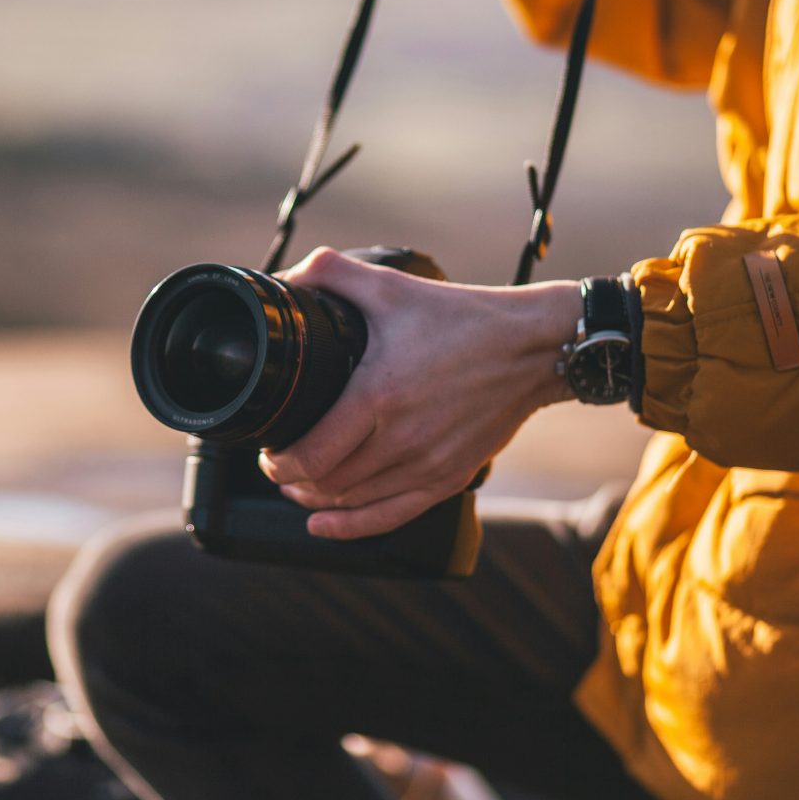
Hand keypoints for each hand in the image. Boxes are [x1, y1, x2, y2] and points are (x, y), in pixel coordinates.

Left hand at [257, 247, 580, 539]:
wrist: (531, 347)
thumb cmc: (462, 318)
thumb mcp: (391, 287)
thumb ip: (331, 273)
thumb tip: (286, 276)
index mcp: (378, 396)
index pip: (310, 454)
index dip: (277, 461)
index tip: (267, 451)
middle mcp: (401, 439)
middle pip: (326, 484)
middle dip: (291, 479)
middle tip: (278, 464)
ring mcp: (426, 465)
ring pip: (353, 504)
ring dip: (316, 500)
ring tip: (299, 485)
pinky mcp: (448, 479)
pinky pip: (390, 517)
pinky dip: (352, 526)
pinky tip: (327, 524)